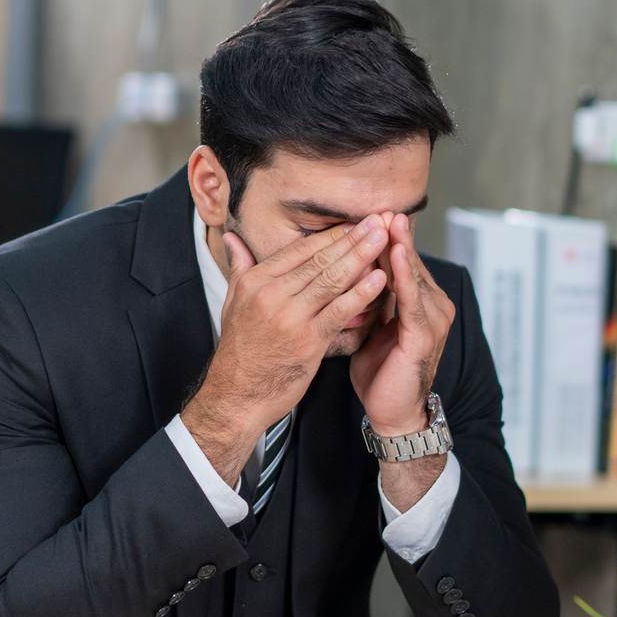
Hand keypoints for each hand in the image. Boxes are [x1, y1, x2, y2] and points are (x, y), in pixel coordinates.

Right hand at [181, 214, 391, 480]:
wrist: (237, 395)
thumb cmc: (240, 350)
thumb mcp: (233, 302)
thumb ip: (240, 267)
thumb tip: (232, 237)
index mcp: (256, 281)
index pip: (301, 249)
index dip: (332, 234)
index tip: (355, 222)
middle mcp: (271, 293)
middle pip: (320, 259)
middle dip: (353, 238)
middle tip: (379, 220)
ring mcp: (290, 316)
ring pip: (332, 279)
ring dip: (362, 257)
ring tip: (385, 239)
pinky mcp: (308, 340)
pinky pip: (340, 310)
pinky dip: (361, 293)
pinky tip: (380, 279)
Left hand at [350, 213, 454, 435]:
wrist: (391, 413)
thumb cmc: (380, 371)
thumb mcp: (371, 326)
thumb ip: (368, 298)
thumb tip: (347, 271)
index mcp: (419, 302)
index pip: (400, 262)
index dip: (385, 239)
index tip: (369, 212)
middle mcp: (432, 305)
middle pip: (408, 263)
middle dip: (393, 235)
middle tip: (381, 206)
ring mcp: (432, 320)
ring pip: (411, 276)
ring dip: (400, 247)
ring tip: (388, 221)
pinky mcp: (424, 335)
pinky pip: (411, 300)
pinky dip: (403, 276)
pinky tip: (394, 256)